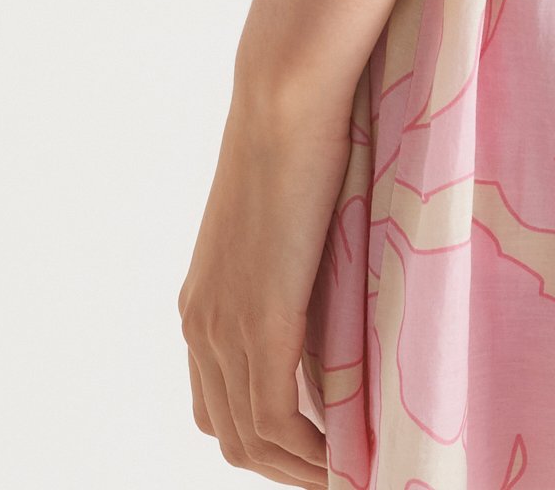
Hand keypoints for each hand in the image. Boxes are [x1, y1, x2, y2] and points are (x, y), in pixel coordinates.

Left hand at [177, 66, 354, 483]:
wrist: (286, 102)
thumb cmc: (302, 145)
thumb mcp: (288, 230)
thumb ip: (294, 280)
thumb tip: (333, 313)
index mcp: (202, 303)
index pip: (220, 407)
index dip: (268, 442)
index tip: (321, 448)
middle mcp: (200, 323)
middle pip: (231, 435)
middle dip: (287, 464)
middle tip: (344, 469)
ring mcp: (224, 326)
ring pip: (251, 439)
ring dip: (302, 466)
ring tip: (354, 472)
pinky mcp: (259, 321)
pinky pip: (275, 419)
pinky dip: (311, 450)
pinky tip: (347, 454)